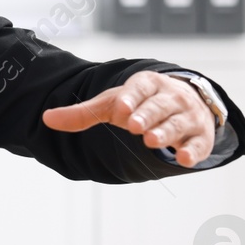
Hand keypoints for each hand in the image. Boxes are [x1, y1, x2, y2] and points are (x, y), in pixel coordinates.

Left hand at [40, 70, 216, 167]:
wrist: (185, 102)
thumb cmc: (140, 103)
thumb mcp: (112, 104)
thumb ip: (82, 114)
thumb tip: (46, 119)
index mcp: (146, 85)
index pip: (138, 89)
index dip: (130, 98)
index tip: (121, 108)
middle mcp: (170, 98)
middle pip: (158, 107)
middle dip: (146, 116)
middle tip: (135, 127)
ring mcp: (187, 117)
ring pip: (176, 124)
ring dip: (165, 132)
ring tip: (151, 141)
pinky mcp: (199, 137)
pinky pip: (197, 144)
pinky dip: (192, 151)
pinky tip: (183, 159)